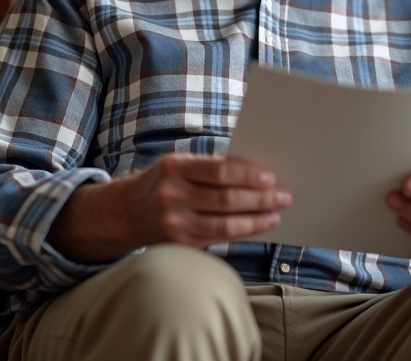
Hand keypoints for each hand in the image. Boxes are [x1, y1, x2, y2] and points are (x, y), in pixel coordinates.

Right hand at [47, 153, 290, 262]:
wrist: (127, 212)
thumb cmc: (164, 181)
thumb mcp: (179, 164)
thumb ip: (210, 167)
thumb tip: (255, 172)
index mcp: (173, 169)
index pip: (217, 171)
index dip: (246, 175)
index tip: (270, 177)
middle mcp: (171, 196)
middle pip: (225, 199)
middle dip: (259, 198)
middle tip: (283, 195)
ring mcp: (175, 223)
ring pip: (225, 224)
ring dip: (256, 219)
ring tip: (276, 213)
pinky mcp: (180, 244)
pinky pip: (218, 238)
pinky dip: (242, 232)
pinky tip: (258, 226)